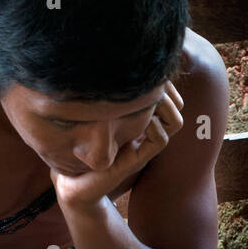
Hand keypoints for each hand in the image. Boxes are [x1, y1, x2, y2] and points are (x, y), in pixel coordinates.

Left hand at [49, 80, 185, 208]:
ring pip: (175, 121)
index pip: (166, 93)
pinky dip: (152, 126)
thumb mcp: (88, 112)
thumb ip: (100, 94)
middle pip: (176, 105)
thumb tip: (104, 67)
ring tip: (142, 98)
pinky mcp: (138, 159)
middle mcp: (146, 129)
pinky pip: (161, 139)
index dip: (160, 80)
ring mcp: (144, 143)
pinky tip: (132, 117)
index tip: (142, 69)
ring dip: (162, 105)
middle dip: (165, 89)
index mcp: (138, 117)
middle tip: (145, 81)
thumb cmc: (76, 142)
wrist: (71, 180)